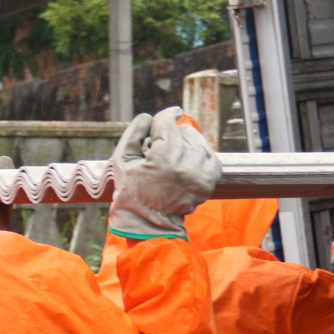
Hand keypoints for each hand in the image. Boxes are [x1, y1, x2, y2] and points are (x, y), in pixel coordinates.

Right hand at [107, 106, 221, 238]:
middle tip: (164, 144)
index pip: (169, 125)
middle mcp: (185, 167)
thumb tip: (149, 116)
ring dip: (188, 143)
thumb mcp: (122, 159)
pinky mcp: (207, 184)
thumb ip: (135, 133)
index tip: (173, 112)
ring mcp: (199, 177)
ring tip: (175, 152)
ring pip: (199, 143)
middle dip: (174, 134)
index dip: (168, 115)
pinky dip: (201, 155)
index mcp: (163, 160)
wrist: (146, 221)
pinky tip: (189, 159)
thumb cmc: (130, 189)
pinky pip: (211, 159)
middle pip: (186, 132)